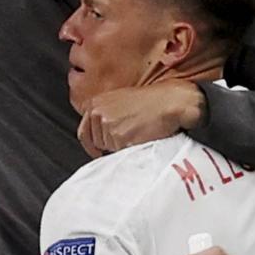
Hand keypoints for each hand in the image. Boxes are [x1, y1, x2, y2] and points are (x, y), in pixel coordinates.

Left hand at [78, 82, 202, 156]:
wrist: (170, 102)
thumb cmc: (151, 101)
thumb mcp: (121, 100)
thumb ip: (105, 114)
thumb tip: (100, 134)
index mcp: (96, 103)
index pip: (84, 132)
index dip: (91, 145)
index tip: (97, 151)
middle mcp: (98, 113)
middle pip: (96, 142)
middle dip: (109, 144)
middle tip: (128, 136)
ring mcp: (107, 126)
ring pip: (108, 149)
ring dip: (120, 147)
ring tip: (136, 133)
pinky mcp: (119, 137)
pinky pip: (119, 153)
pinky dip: (129, 150)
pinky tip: (140, 138)